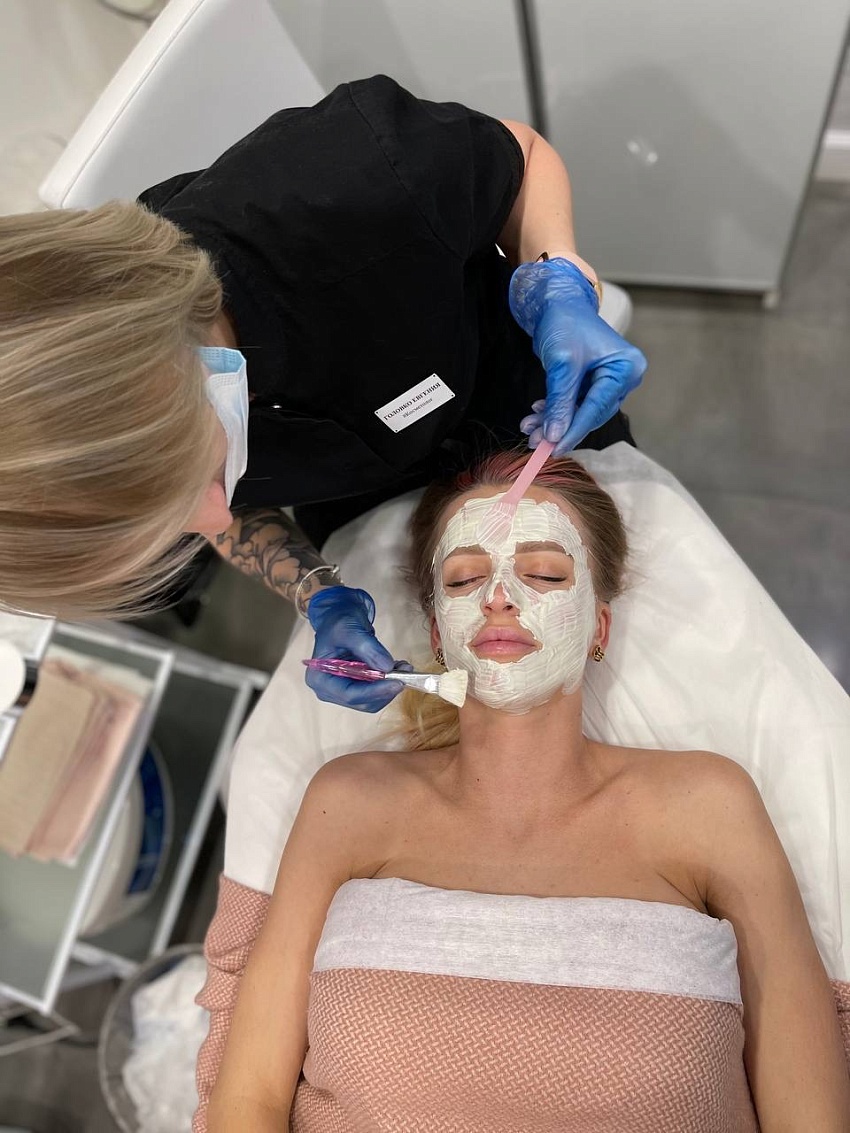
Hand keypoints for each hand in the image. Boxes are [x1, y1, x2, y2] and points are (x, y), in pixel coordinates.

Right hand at [305, 585, 403, 712]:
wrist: (340, 615)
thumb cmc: (339, 620)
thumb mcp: (350, 629)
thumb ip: (367, 648)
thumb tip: (387, 668)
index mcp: (320, 679)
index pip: (350, 695)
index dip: (375, 691)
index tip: (398, 682)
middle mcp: (330, 690)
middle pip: (363, 701)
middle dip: (386, 689)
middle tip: (406, 671)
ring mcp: (343, 690)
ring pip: (372, 700)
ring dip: (390, 687)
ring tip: (404, 666)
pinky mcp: (356, 687)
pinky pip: (376, 692)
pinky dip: (389, 683)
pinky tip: (398, 667)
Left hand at [509, 257, 646, 453]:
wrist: (557, 303)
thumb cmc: (565, 323)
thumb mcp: (562, 364)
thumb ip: (560, 401)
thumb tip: (555, 436)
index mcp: (626, 367)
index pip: (598, 407)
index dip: (574, 430)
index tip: (554, 449)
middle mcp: (623, 376)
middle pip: (591, 413)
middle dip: (561, 427)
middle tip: (535, 441)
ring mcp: (609, 381)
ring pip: (580, 412)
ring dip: (554, 422)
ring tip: (529, 428)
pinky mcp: (593, 383)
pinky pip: (575, 405)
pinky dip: (555, 411)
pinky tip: (537, 414)